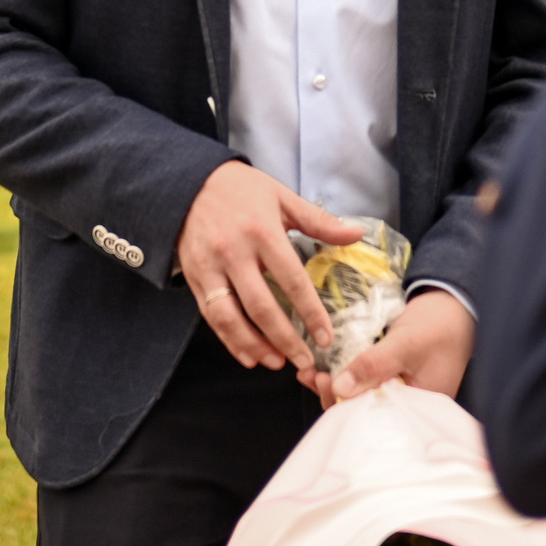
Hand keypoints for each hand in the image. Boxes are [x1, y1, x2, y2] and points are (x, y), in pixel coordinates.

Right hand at [177, 161, 362, 372]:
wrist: (189, 182)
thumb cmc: (242, 190)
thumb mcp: (282, 197)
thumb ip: (319, 221)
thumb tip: (356, 235)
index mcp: (262, 232)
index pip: (291, 281)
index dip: (310, 313)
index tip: (325, 338)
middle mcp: (234, 253)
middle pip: (261, 307)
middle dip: (285, 340)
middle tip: (305, 362)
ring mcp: (210, 267)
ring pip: (230, 318)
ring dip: (254, 346)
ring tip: (277, 363)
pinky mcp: (194, 278)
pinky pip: (211, 316)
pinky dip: (229, 340)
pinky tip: (248, 355)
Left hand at [311, 288, 474, 408]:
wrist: (454, 305)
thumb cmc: (439, 326)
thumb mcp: (405, 344)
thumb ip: (374, 365)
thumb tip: (339, 389)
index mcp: (416, 410)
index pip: (374, 421)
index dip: (344, 407)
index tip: (323, 384)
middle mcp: (406, 407)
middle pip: (363, 413)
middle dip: (334, 397)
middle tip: (312, 375)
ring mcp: (398, 393)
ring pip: (361, 398)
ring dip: (335, 388)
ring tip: (311, 373)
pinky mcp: (391, 379)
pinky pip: (365, 385)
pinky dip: (346, 377)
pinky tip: (325, 368)